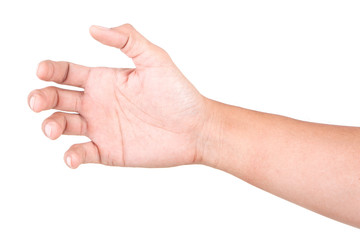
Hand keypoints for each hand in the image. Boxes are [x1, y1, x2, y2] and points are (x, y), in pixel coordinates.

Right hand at [28, 24, 209, 168]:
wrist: (195, 129)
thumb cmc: (178, 94)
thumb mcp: (155, 59)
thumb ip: (127, 40)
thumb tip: (93, 28)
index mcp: (104, 80)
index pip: (66, 72)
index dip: (49, 70)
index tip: (42, 71)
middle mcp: (98, 103)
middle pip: (57, 98)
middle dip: (41, 97)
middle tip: (37, 101)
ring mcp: (101, 128)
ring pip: (63, 125)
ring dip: (51, 126)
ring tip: (53, 129)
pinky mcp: (108, 151)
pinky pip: (82, 153)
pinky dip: (72, 156)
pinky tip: (72, 157)